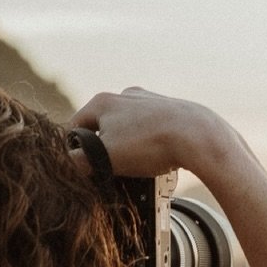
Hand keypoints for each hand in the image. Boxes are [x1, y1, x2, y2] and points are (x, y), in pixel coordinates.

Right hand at [68, 86, 228, 180]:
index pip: (75, 126)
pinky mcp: (170, 112)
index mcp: (103, 101)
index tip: (81, 168)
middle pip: (102, 127)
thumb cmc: (150, 144)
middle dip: (102, 149)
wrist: (199, 137)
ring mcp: (150, 102)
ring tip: (134, 167)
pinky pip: (149, 132)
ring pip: (127, 129)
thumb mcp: (105, 157)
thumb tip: (67, 163)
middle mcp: (125, 96)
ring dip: (125, 148)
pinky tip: (155, 159)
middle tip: (108, 171)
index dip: (74, 150)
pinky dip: (147, 146)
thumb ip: (79, 160)